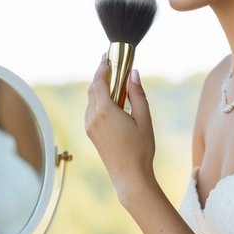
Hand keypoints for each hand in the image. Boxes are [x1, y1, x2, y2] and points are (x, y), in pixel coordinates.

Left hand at [85, 58, 155, 202]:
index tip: (108, 57)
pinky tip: (113, 103)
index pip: (99, 81)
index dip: (102, 67)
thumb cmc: (140, 148)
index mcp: (105, 111)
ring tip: (117, 85)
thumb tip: (133, 73)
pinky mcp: (91, 133)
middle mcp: (92, 117)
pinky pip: (92, 110)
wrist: (129, 177)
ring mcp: (89, 126)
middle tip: (114, 67)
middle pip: (93, 88)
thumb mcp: (144, 118)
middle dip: (102, 76)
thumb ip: (137, 94)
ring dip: (100, 89)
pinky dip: (99, 101)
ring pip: (91, 100)